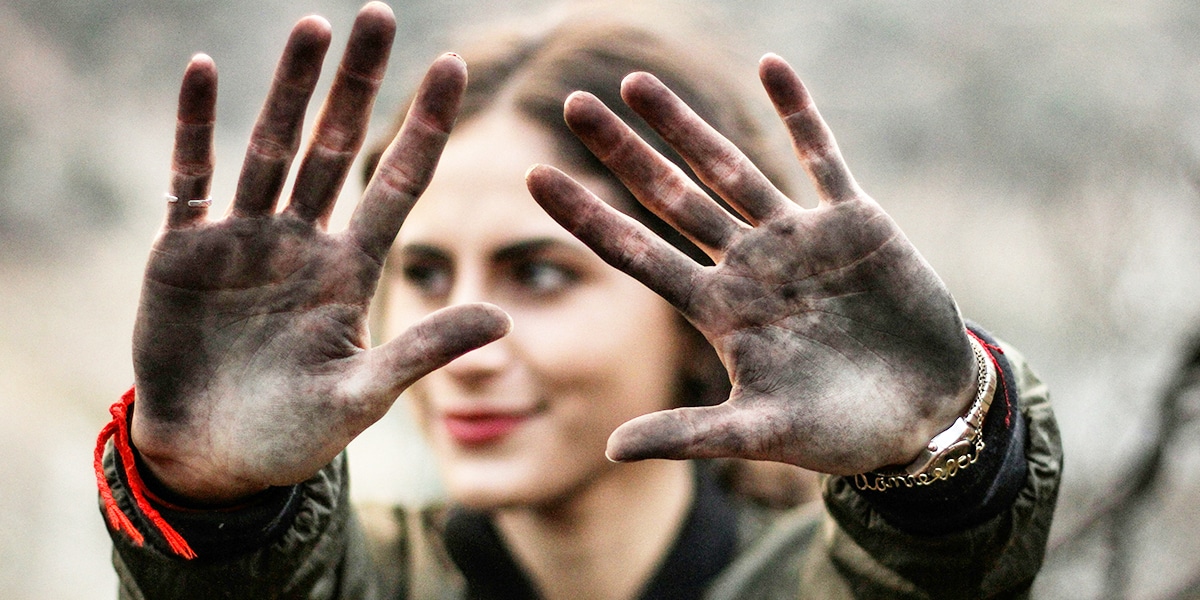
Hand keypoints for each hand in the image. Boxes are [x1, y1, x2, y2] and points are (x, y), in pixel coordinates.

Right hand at [131, 3, 508, 502]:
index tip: (452, 66)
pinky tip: (204, 72)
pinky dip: (195, 128)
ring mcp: (244, 240)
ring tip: (312, 26)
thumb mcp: (364, 395)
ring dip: (289, 89)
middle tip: (379, 15)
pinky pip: (191, 178)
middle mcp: (303, 241)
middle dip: (357, 84)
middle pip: (336, 145)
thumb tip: (505, 317)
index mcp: (350, 269)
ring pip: (272, 148)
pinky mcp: (184, 251)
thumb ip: (424, 351)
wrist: (212, 459)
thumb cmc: (293, 433)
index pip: (399, 183)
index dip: (424, 127)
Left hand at [526, 54, 975, 474]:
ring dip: (686, 125)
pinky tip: (771, 66)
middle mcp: (747, 265)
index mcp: (718, 311)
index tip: (534, 178)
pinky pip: (821, 156)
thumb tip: (607, 450)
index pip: (636, 253)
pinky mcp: (854, 222)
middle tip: (572, 104)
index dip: (587, 217)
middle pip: (670, 197)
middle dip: (623, 152)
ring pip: (730, 167)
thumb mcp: (761, 433)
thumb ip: (690, 435)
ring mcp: (798, 238)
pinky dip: (799, 113)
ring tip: (637, 83)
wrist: (926, 412)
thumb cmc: (841, 430)